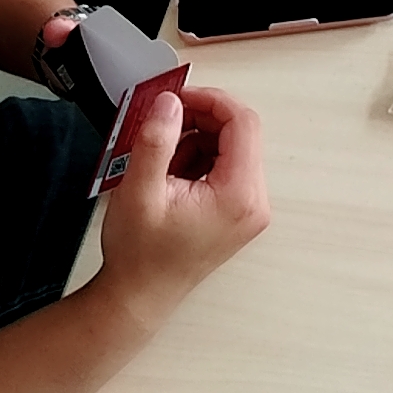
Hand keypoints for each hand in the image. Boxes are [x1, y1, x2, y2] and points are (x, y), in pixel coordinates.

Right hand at [99, 87, 269, 327]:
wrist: (139, 296)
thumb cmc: (140, 254)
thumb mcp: (139, 191)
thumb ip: (156, 141)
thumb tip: (170, 102)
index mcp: (239, 195)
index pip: (242, 123)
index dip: (210, 100)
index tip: (176, 97)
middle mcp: (253, 202)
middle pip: (239, 132)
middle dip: (200, 118)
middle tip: (162, 119)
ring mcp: (247, 207)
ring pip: (230, 146)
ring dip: (195, 137)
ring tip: (160, 156)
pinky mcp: (235, 210)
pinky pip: (224, 164)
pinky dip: (197, 155)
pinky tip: (169, 171)